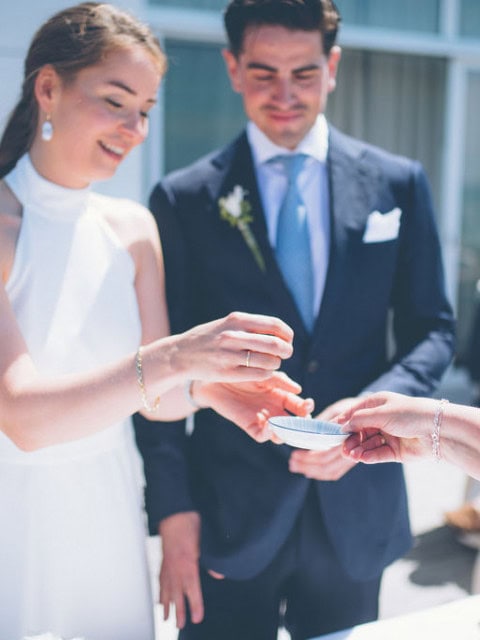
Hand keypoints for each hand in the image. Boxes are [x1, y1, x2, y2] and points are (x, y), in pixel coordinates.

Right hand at [159, 512, 202, 628]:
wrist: (174, 512)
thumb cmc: (189, 523)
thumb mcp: (205, 540)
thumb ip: (212, 559)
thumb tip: (219, 574)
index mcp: (187, 563)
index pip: (192, 589)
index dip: (195, 604)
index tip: (196, 618)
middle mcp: (176, 567)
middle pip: (177, 593)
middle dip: (179, 610)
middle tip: (180, 624)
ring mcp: (168, 563)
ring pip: (167, 588)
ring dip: (167, 604)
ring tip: (166, 617)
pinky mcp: (164, 559)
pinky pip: (161, 579)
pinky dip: (160, 590)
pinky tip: (160, 597)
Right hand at [170, 312, 293, 382]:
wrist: (181, 354)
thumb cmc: (208, 338)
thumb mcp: (227, 324)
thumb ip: (249, 325)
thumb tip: (279, 331)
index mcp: (236, 320)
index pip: (274, 325)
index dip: (287, 334)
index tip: (288, 339)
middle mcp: (233, 336)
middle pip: (274, 344)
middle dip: (286, 350)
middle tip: (286, 354)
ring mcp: (230, 355)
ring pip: (268, 361)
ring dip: (276, 364)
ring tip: (272, 363)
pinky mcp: (227, 372)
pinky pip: (258, 374)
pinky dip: (266, 374)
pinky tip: (263, 372)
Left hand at [197, 371, 314, 442]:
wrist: (215, 377)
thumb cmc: (240, 371)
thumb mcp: (262, 373)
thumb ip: (279, 380)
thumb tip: (298, 389)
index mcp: (281, 396)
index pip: (299, 406)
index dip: (306, 408)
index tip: (309, 404)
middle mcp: (274, 410)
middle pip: (294, 423)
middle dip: (302, 425)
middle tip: (303, 420)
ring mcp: (263, 419)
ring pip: (281, 433)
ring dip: (287, 432)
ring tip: (286, 423)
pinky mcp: (249, 425)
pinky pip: (262, 435)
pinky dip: (268, 434)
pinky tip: (270, 425)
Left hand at [285, 398, 357, 479]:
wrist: (372, 412)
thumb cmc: (353, 407)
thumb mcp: (337, 409)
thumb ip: (325, 421)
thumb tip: (307, 428)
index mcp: (347, 438)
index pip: (325, 454)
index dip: (309, 457)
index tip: (295, 453)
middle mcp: (352, 451)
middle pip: (326, 466)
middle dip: (307, 465)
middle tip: (292, 461)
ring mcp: (352, 458)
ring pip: (330, 471)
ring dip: (312, 471)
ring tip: (296, 466)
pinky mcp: (350, 461)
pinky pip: (335, 472)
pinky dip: (321, 474)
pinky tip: (309, 470)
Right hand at [338, 391, 433, 463]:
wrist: (437, 430)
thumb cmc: (410, 414)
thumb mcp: (380, 413)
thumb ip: (359, 419)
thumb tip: (343, 425)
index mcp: (378, 404)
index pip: (355, 412)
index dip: (344, 421)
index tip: (332, 430)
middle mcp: (382, 419)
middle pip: (360, 430)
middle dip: (351, 438)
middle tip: (342, 447)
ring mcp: (389, 435)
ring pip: (367, 443)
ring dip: (358, 449)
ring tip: (350, 454)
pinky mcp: (395, 451)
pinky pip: (377, 454)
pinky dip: (368, 456)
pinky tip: (361, 457)